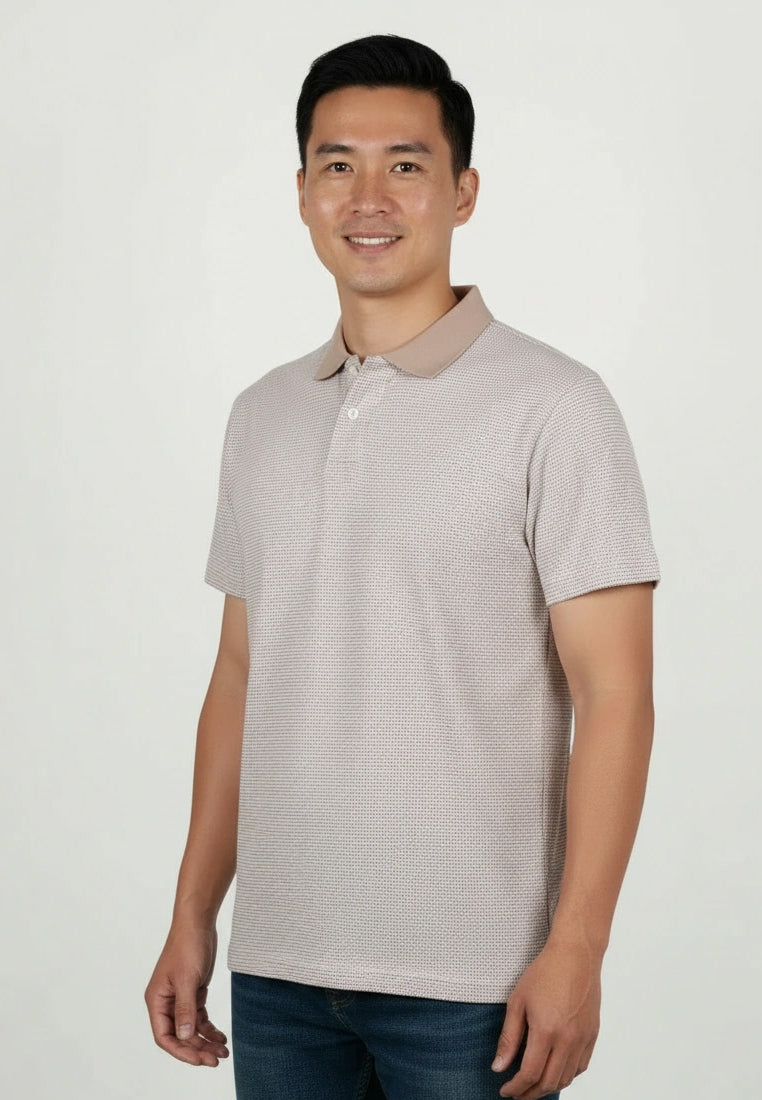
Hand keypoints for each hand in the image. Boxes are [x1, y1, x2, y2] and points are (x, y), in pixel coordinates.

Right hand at [144, 921, 229, 1066]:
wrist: (198, 923)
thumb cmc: (187, 946)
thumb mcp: (187, 979)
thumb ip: (185, 1009)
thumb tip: (184, 1037)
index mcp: (156, 1000)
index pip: (164, 1036)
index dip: (180, 1051)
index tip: (199, 1060)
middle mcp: (166, 1002)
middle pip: (179, 1035)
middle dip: (197, 1049)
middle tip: (216, 1059)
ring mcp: (180, 998)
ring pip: (191, 1028)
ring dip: (206, 1041)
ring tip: (223, 1052)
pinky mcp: (193, 992)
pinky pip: (199, 1017)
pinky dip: (209, 1028)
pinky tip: (221, 1037)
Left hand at [491, 936, 600, 1097]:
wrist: (576, 955)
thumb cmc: (545, 972)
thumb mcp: (517, 1001)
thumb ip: (509, 1038)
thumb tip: (499, 1066)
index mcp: (547, 1031)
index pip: (530, 1074)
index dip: (516, 1088)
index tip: (505, 1091)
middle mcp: (568, 1040)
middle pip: (549, 1082)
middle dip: (530, 1093)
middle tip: (517, 1093)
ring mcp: (583, 1039)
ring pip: (566, 1078)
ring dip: (548, 1087)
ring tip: (533, 1085)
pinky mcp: (593, 1035)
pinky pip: (581, 1067)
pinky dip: (566, 1075)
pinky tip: (554, 1071)